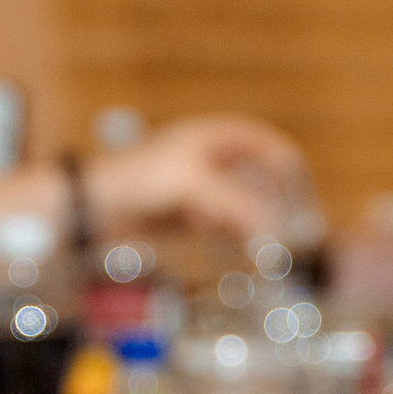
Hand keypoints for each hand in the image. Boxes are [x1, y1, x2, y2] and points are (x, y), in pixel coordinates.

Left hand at [83, 114, 308, 245]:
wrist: (92, 208)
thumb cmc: (135, 178)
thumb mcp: (190, 182)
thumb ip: (234, 202)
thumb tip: (272, 228)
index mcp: (215, 137)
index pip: (269, 147)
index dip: (288, 172)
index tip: (300, 199)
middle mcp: (211, 162)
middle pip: (259, 182)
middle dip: (274, 206)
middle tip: (288, 233)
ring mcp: (200, 191)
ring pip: (242, 208)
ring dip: (255, 227)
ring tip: (269, 250)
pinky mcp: (187, 218)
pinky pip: (222, 228)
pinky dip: (236, 240)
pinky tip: (244, 255)